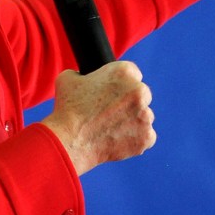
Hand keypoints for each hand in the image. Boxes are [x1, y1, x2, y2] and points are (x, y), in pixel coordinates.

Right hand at [41, 61, 155, 175]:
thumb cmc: (67, 109)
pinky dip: (136, 139)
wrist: (70, 142)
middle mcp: (139, 91)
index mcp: (124, 72)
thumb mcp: (68, 78)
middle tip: (113, 112)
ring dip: (134, 120)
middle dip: (131, 101)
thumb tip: (83, 76)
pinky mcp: (147, 137)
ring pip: (144, 116)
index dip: (122, 83)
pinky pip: (146, 136)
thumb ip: (81, 73)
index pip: (133, 73)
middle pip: (142, 94)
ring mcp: (145, 115)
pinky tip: (118, 139)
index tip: (114, 92)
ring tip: (112, 128)